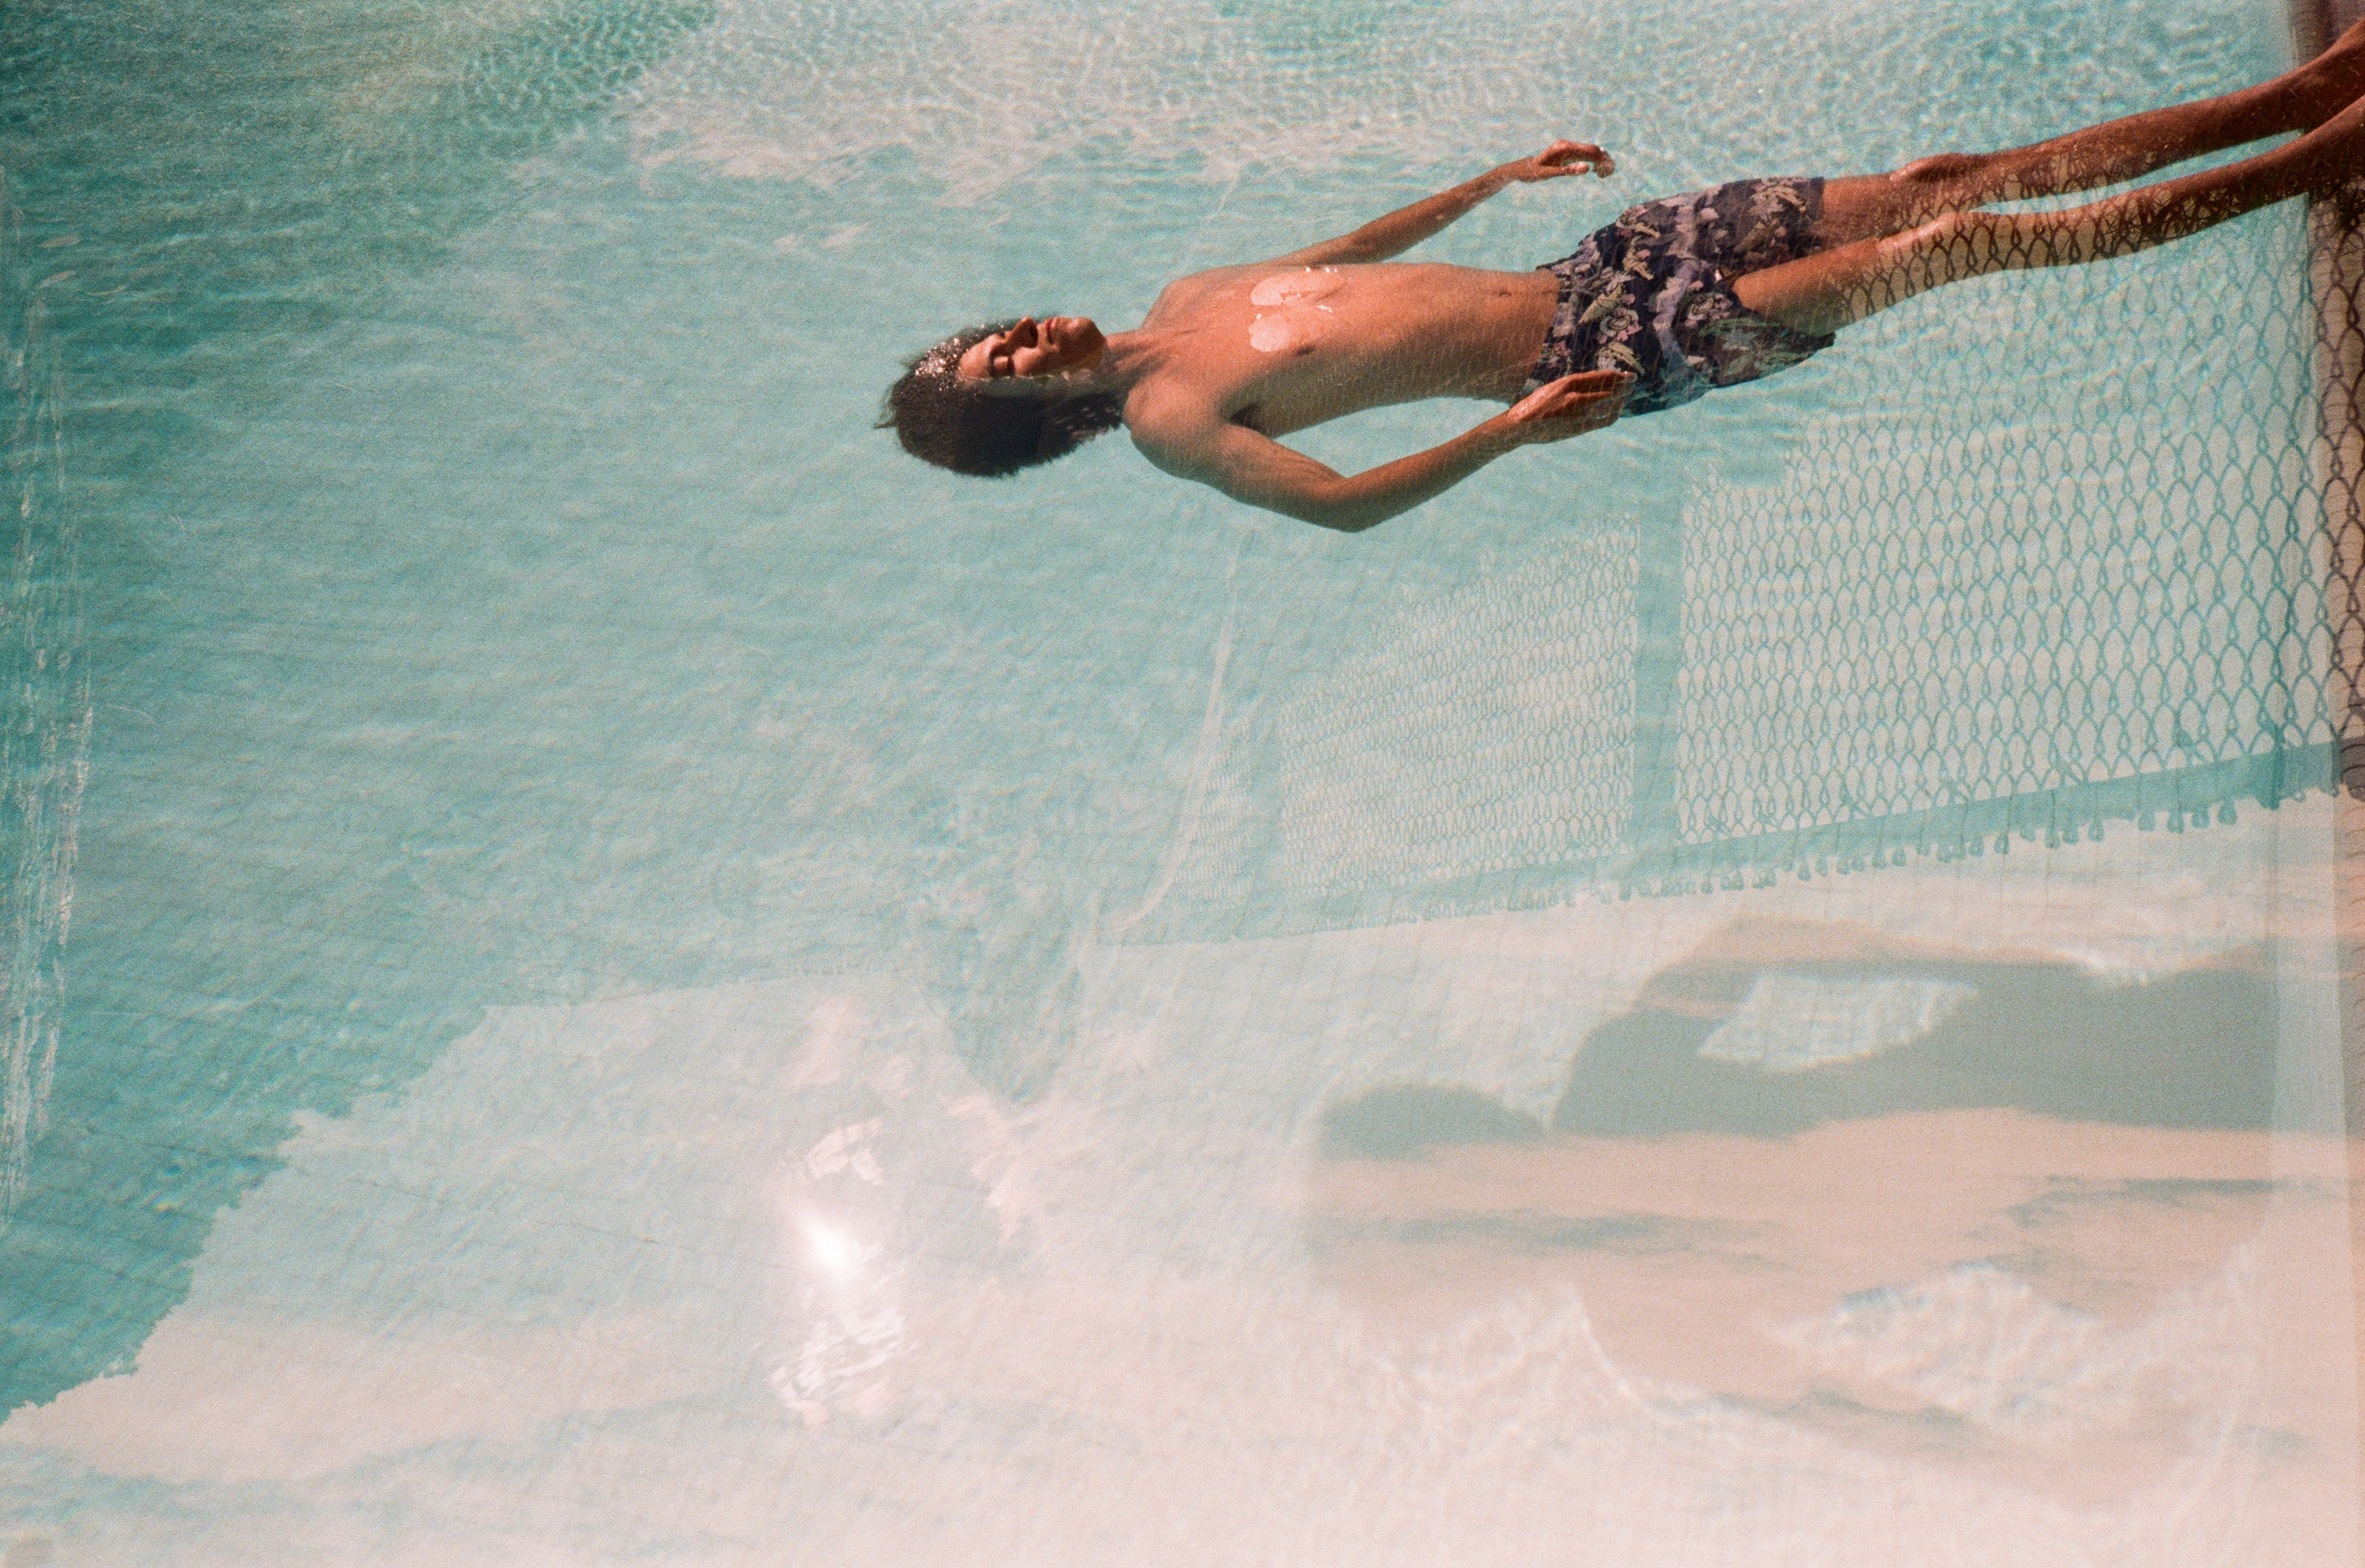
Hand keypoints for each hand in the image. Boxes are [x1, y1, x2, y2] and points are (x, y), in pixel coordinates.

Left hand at [1499, 140, 1615, 183]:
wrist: (1522, 169)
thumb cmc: (1532, 173)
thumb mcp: (1548, 174)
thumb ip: (1567, 171)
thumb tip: (1587, 168)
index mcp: (1565, 148)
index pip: (1591, 150)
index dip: (1602, 160)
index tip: (1604, 174)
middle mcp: (1568, 145)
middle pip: (1594, 149)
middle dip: (1604, 161)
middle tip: (1605, 176)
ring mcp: (1569, 149)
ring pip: (1592, 152)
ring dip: (1601, 162)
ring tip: (1603, 175)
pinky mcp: (1569, 154)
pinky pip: (1586, 156)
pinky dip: (1594, 162)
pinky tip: (1595, 172)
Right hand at [1500, 370, 1630, 442]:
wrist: (1522, 426)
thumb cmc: (1536, 405)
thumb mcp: (1554, 388)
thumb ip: (1574, 385)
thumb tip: (1596, 381)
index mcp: (1569, 383)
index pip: (1602, 377)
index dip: (1618, 376)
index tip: (1628, 374)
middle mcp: (1577, 396)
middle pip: (1610, 389)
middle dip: (1625, 385)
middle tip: (1633, 382)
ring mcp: (1580, 413)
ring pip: (1611, 404)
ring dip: (1622, 398)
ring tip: (1627, 395)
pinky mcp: (1581, 427)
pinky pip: (1605, 419)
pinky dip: (1615, 414)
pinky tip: (1618, 410)